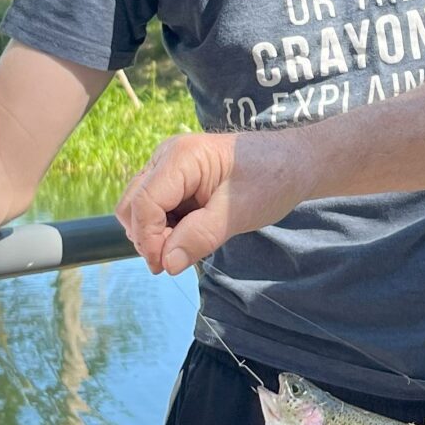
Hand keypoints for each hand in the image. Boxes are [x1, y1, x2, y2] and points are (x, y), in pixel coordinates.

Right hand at [115, 130, 309, 273]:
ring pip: (139, 209)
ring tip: (188, 246)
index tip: (166, 266)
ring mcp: (168, 168)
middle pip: (132, 206)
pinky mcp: (174, 180)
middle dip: (148, 238)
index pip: (143, 204)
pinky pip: (155, 209)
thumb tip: (165, 263)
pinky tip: (190, 235)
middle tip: (177, 260)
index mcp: (180, 157)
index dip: (149, 240)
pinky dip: (165, 229)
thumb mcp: (238, 213)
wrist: (292, 163)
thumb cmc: (270, 179)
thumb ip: (200, 237)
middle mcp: (166, 158)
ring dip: (155, 235)